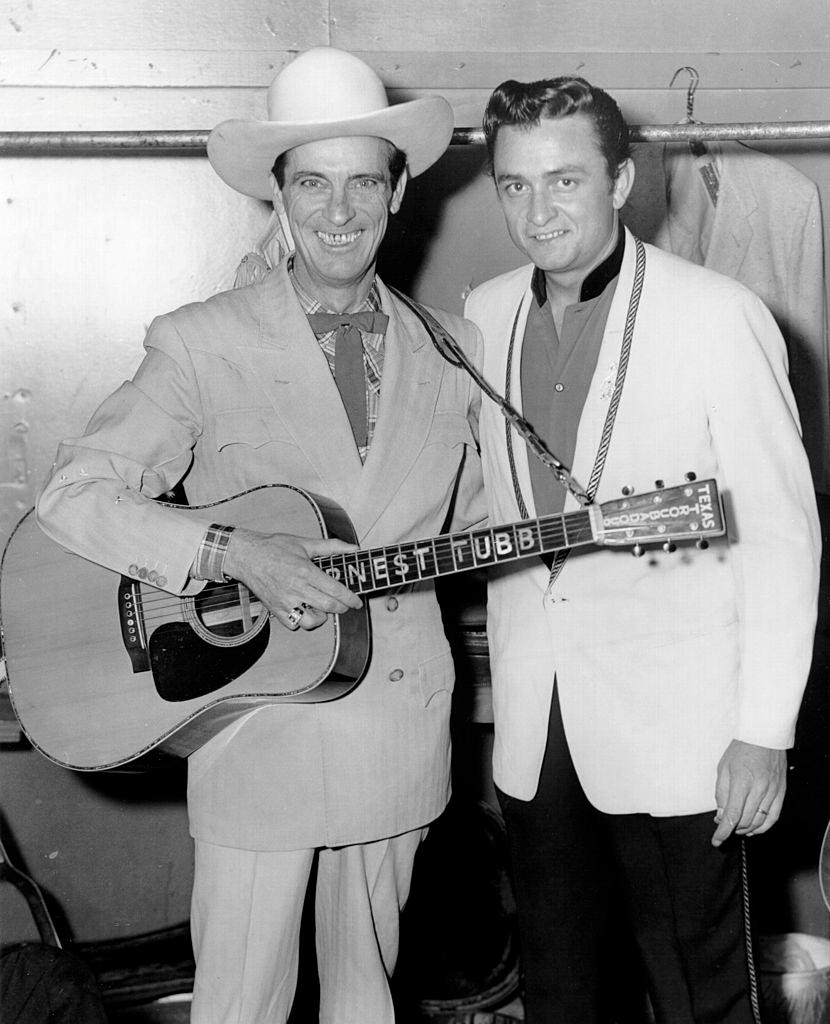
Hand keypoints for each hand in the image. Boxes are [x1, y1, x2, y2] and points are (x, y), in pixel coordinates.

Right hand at [223, 528, 361, 631]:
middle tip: (344, 604)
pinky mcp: (275, 609)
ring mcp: (284, 601)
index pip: (335, 590)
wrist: (246, 555)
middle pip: (328, 606)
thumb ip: (331, 547)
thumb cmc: (274, 547)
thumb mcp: (304, 543)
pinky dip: (302, 621)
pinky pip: (294, 624)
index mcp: (305, 571)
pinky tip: (304, 609)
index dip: (350, 599)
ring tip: (322, 607)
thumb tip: (354, 548)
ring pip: (311, 621)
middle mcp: (296, 588)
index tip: (358, 602)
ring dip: (322, 616)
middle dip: (341, 607)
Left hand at [712, 739, 786, 846]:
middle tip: (723, 826)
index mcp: (741, 781)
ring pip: (759, 822)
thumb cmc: (741, 749)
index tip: (716, 840)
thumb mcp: (723, 768)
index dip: (723, 832)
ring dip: (745, 829)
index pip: (732, 815)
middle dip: (732, 828)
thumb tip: (720, 816)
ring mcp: (772, 792)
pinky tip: (753, 828)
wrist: (765, 736)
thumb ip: (721, 793)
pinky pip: (773, 817)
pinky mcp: (781, 793)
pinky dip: (762, 827)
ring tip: (736, 827)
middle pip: (745, 821)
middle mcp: (759, 789)